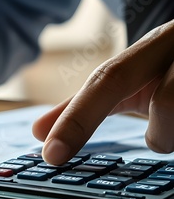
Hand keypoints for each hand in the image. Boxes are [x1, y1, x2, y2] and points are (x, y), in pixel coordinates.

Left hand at [33, 19, 173, 163]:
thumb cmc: (173, 66)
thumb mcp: (131, 77)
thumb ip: (85, 104)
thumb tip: (39, 132)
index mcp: (156, 44)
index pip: (108, 80)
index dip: (77, 119)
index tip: (51, 155)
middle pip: (166, 102)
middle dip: (161, 133)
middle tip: (160, 138)